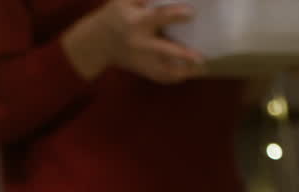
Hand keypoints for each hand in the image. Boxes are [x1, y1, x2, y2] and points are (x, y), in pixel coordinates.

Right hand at [63, 0, 203, 83]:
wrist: (97, 43)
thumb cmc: (115, 15)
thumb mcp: (124, 0)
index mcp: (135, 21)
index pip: (157, 17)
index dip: (174, 15)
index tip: (191, 14)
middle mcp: (139, 43)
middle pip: (162, 51)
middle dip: (181, 55)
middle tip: (201, 58)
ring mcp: (141, 60)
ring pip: (164, 70)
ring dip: (184, 71)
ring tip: (201, 68)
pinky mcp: (142, 70)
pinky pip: (160, 78)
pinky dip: (175, 77)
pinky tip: (189, 73)